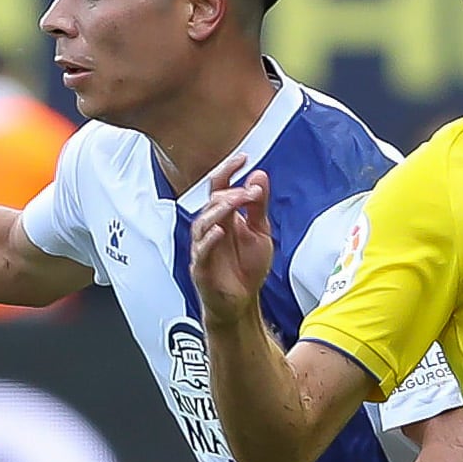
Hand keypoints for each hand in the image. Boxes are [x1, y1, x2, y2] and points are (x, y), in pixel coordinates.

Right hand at [186, 151, 273, 325]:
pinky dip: (210, 240)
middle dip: (231, 194)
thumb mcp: (260, 232)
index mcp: (224, 218)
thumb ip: (258, 205)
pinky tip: (220, 231)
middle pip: (213, 203)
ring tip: (234, 203)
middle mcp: (212, 229)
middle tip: (250, 192)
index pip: (220, 187)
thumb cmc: (246, 269)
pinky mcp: (202, 268)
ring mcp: (205, 248)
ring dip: (220, 210)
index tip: (243, 159)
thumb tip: (259, 177)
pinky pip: (202, 251)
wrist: (241, 302)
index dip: (228, 171)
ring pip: (203, 223)